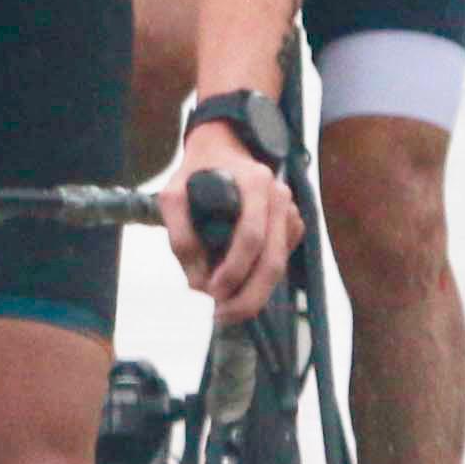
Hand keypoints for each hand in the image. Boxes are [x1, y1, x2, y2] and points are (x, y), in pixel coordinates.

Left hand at [160, 131, 300, 323]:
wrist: (223, 147)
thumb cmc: (196, 171)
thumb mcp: (173, 195)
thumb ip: (180, 236)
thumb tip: (196, 282)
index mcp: (255, 183)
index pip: (250, 237)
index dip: (232, 271)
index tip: (210, 293)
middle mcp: (279, 196)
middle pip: (272, 261)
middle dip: (247, 297)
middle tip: (221, 316)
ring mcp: (289, 210)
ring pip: (279, 266)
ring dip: (253, 293)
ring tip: (224, 308)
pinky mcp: (291, 224)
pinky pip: (280, 260)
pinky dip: (260, 279)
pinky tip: (238, 284)